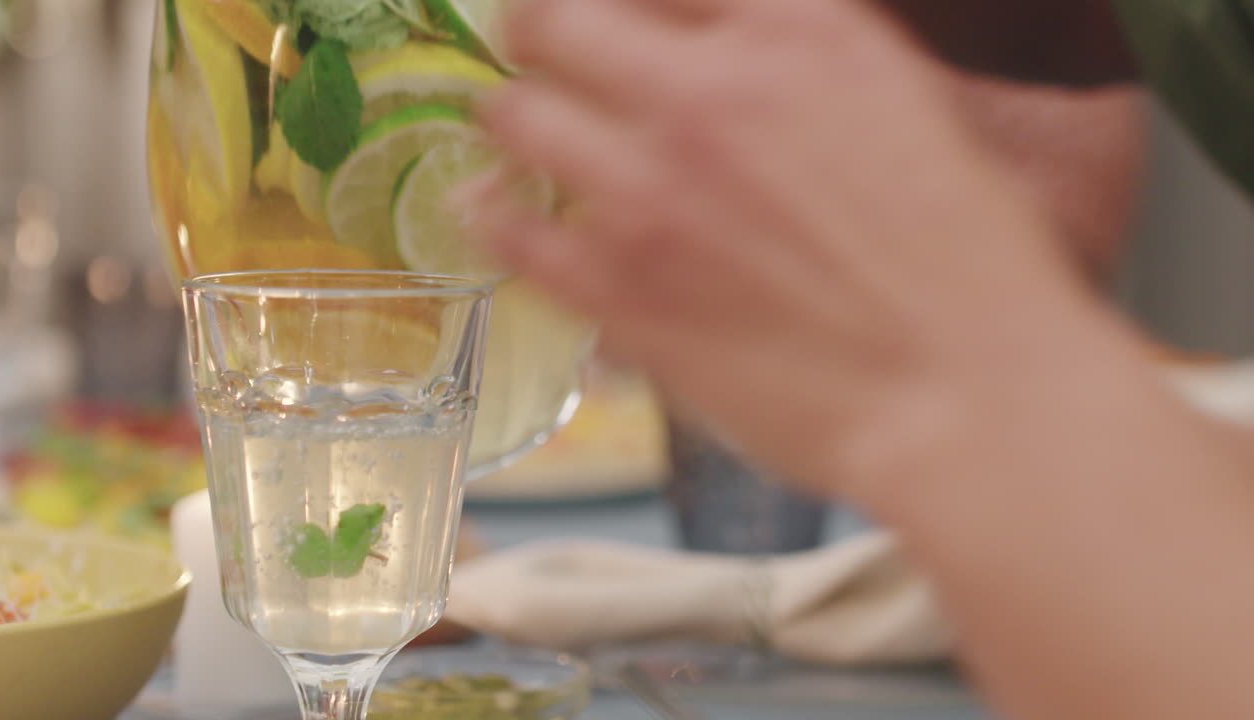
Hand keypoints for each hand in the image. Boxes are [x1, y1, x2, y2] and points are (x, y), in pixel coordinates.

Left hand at [470, 0, 1123, 494]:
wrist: (966, 394)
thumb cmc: (963, 261)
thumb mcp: (897, 104)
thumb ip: (791, 58)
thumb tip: (715, 50)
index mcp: (796, 32)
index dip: (616, 2)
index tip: (604, 19)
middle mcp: (707, 95)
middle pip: (552, 18)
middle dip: (539, 31)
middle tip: (540, 53)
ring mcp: (649, 193)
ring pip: (512, 115)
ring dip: (513, 120)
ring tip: (521, 138)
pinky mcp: (618, 290)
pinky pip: (506, 231)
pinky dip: (492, 214)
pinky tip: (495, 211)